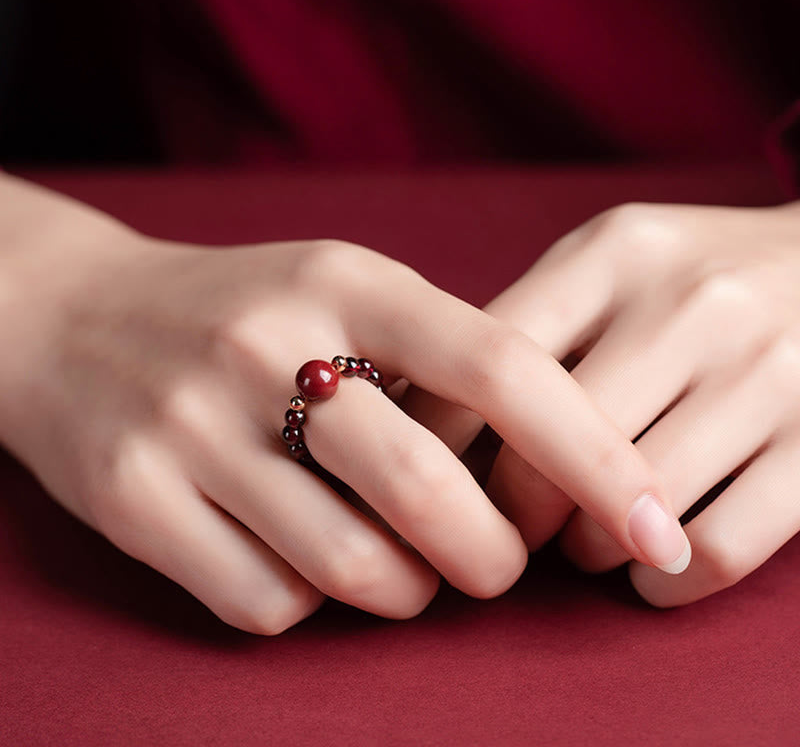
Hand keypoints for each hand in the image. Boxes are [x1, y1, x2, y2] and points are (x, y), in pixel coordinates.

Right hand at [0, 176, 688, 632]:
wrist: (75, 317)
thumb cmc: (242, 309)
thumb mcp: (340, 286)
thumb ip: (440, 356)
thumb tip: (548, 464)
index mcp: (346, 281)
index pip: (501, 367)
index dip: (595, 454)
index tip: (653, 521)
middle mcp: (267, 343)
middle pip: (431, 492)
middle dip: (494, 556)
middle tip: (499, 563)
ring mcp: (191, 424)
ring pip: (353, 567)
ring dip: (405, 591)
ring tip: (402, 566)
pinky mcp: (134, 496)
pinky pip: (267, 601)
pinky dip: (310, 604)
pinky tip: (303, 562)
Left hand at [407, 200, 799, 605]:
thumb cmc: (695, 275)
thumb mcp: (613, 260)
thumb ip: (536, 319)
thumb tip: (434, 413)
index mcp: (616, 253)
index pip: (493, 358)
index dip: (439, 432)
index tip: (423, 472)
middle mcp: (692, 305)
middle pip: (552, 444)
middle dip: (510, 509)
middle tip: (501, 526)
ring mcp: (766, 373)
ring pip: (628, 507)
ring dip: (583, 550)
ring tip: (575, 545)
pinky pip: (719, 548)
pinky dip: (666, 583)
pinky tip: (647, 573)